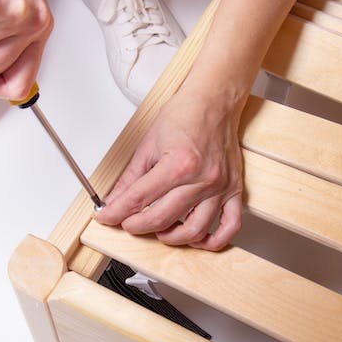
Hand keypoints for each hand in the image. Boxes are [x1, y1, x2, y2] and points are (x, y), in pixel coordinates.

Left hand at [94, 88, 244, 250]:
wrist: (214, 101)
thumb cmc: (185, 115)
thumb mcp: (148, 144)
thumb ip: (131, 178)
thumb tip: (115, 200)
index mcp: (178, 164)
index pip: (139, 199)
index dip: (117, 212)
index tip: (106, 218)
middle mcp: (202, 179)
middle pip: (162, 218)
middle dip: (137, 225)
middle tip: (128, 223)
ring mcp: (220, 187)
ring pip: (194, 230)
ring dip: (171, 237)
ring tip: (160, 230)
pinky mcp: (234, 190)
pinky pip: (231, 226)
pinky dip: (214, 240)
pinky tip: (198, 239)